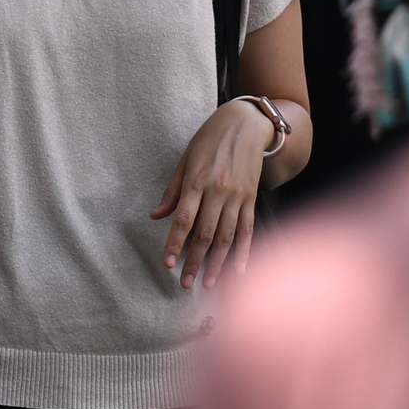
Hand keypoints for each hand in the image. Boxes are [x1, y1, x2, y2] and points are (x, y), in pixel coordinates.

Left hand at [149, 104, 272, 290]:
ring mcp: (237, 196)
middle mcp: (218, 191)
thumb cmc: (209, 140)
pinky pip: (248, 228)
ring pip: (227, 236)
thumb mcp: (185, 160)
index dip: (175, 244)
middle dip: (194, 261)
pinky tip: (239, 269)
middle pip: (205, 234)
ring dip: (217, 262)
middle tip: (185, 284)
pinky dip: (244, 250)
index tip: (168, 265)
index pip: (183, 220)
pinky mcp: (251, 198)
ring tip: (208, 283)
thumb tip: (156, 216)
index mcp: (196, 182)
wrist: (247, 124)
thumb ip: (172, 191)